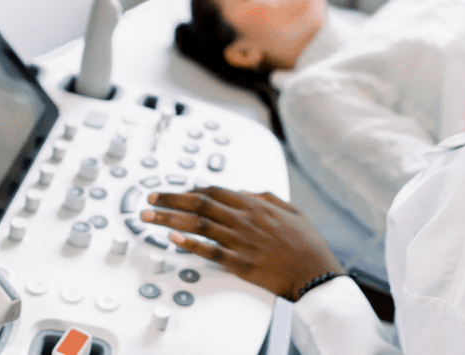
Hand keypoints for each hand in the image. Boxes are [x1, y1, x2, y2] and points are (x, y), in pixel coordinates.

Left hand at [141, 187, 343, 301]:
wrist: (315, 273)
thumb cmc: (306, 244)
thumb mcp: (290, 210)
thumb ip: (264, 197)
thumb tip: (243, 191)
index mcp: (255, 205)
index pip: (213, 191)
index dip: (188, 190)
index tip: (173, 193)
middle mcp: (244, 219)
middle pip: (198, 204)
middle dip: (169, 200)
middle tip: (150, 199)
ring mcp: (240, 241)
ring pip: (198, 225)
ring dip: (169, 220)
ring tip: (149, 218)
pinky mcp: (239, 263)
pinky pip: (209, 251)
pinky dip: (189, 244)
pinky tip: (172, 240)